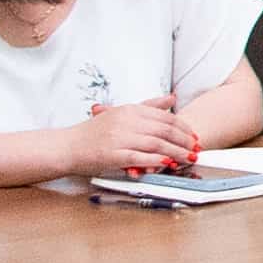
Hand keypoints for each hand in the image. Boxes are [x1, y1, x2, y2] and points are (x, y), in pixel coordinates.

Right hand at [72, 99, 199, 179]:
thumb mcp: (120, 113)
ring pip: (156, 144)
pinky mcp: (112, 155)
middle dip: (185, 141)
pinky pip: (140, 157)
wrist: (66, 146)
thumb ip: (148, 106)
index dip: (184, 127)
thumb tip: (172, 98)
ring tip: (189, 159)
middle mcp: (125, 121)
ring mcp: (119, 138)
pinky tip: (168, 164)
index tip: (194, 136)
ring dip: (176, 153)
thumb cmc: (93, 132)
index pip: (165, 117)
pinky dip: (156, 161)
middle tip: (197, 149)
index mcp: (129, 110)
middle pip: (164, 130)